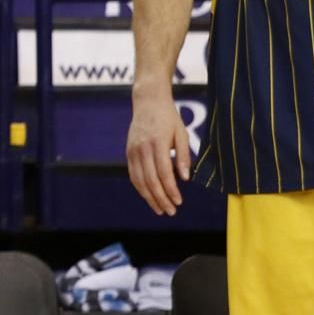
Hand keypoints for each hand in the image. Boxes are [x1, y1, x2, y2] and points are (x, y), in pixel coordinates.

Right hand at [127, 87, 189, 215]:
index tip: (179, 202)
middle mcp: (143, 149)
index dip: (171, 190)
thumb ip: (184, 156)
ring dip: (149, 197)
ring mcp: (133, 151)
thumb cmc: (169, 118)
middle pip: (150, 180)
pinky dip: (140, 188)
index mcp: (158, 144)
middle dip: (160, 198)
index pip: (164, 173)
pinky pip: (133, 174)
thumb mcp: (182, 134)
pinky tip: (149, 196)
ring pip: (139, 180)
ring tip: (160, 209)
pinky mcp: (129, 152)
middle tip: (170, 211)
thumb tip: (184, 178)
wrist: (148, 102)